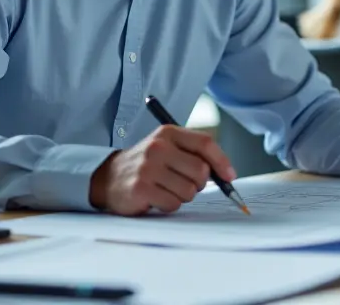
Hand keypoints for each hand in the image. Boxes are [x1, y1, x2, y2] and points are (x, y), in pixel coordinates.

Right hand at [89, 125, 235, 215]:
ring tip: (167, 190)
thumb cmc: (147, 165)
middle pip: (201, 171)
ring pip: (189, 191)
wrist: (109, 177)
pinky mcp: (141, 188)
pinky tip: (156, 197)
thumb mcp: (168, 148)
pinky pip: (173, 204)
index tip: (230, 176)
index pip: (205, 143)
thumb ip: (194, 154)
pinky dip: (169, 205)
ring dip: (183, 196)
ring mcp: (148, 167)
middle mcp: (158, 147)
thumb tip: (227, 174)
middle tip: (184, 184)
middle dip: (198, 184)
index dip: (222, 161)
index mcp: (168, 133)